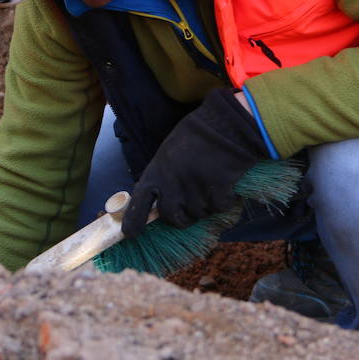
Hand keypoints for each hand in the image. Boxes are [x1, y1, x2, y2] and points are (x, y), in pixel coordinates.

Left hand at [122, 88, 269, 236]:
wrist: (225, 124)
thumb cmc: (196, 136)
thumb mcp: (169, 153)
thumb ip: (163, 177)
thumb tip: (161, 203)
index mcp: (157, 171)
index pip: (139, 202)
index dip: (134, 221)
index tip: (131, 235)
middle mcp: (172, 183)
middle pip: (173, 217)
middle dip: (183, 217)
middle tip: (192, 206)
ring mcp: (194, 187)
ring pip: (199, 214)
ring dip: (207, 206)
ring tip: (211, 185)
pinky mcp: (216, 188)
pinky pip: (219, 208)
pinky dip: (225, 201)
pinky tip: (226, 186)